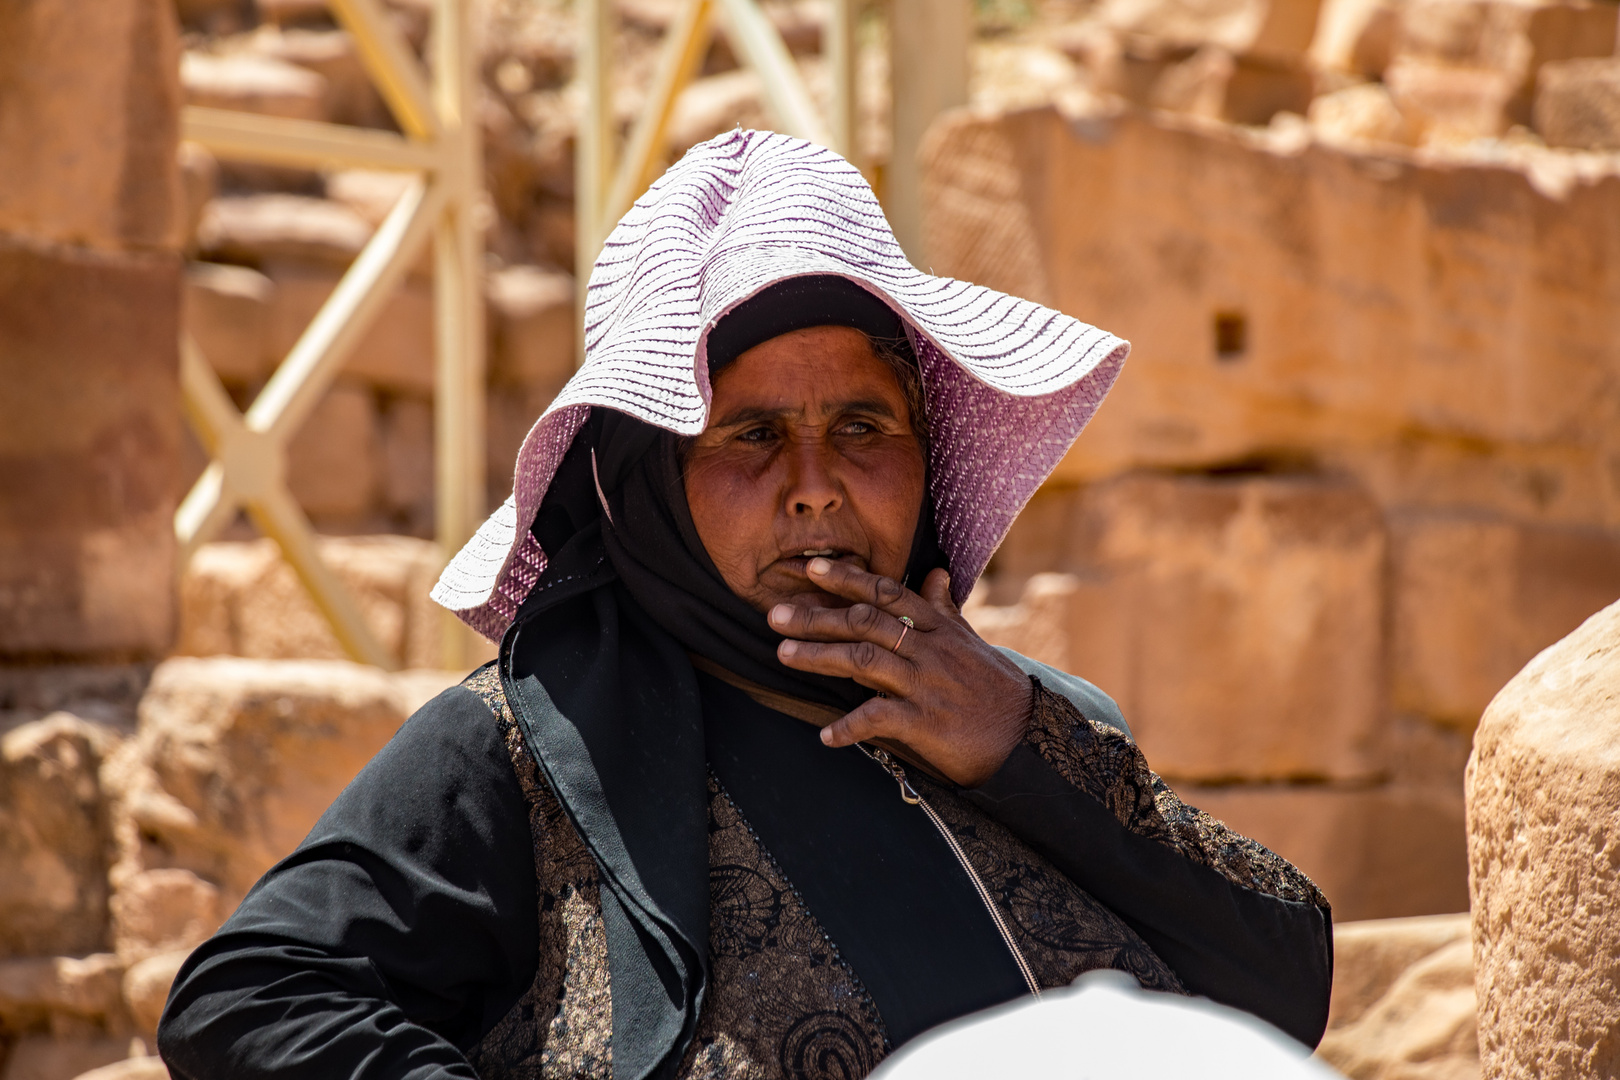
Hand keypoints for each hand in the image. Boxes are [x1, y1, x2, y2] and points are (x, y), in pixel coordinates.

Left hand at [768, 558, 1033, 786]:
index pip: (888, 594)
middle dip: (817, 617)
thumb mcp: (972, 641)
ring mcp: (927, 686)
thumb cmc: (995, 689)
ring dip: (820, 657)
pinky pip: (880, 719)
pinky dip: (849, 727)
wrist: (1029, 737)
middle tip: (775, 614)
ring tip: (783, 656)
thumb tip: (935, 572)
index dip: (848, 580)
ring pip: (865, 662)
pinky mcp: (927, 724)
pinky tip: (825, 735)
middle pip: (866, 623)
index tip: (811, 569)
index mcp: (940, 628)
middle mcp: (930, 651)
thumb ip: (945, 609)